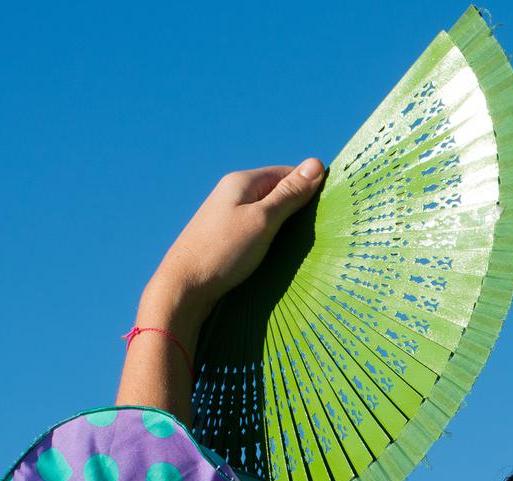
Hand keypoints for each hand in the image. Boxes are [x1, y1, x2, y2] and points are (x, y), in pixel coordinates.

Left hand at [144, 160, 326, 324]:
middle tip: (315, 230)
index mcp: (242, 181)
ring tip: (297, 244)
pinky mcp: (225, 234)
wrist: (184, 285)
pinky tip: (276, 252)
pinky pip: (257, 227)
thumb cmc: (225, 251)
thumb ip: (290, 194)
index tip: (327, 209)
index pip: (287, 173)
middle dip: (297, 207)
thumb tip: (316, 163)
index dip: (309, 187)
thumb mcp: (263, 220)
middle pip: (277, 191)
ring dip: (285, 225)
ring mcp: (227, 213)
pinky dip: (271, 236)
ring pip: (268, 211)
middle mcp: (233, 192)